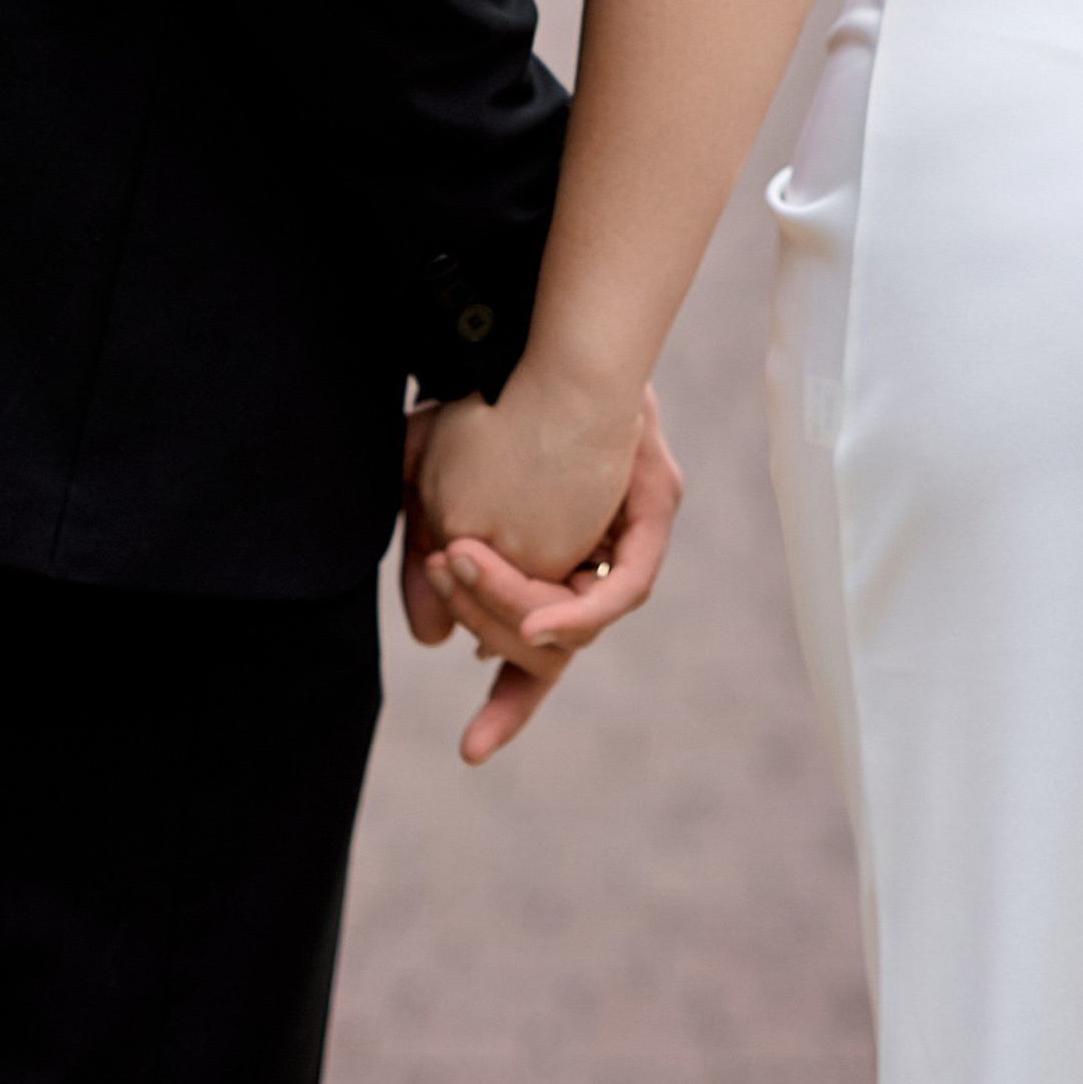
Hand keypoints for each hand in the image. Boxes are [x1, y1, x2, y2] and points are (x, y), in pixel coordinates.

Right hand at [398, 379, 681, 764]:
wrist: (553, 330)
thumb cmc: (498, 401)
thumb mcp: (439, 480)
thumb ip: (431, 553)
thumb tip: (430, 636)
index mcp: (550, 567)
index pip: (531, 657)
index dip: (508, 708)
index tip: (469, 753)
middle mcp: (595, 565)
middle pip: (550, 647)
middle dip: (489, 631)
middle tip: (442, 577)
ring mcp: (628, 544)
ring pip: (579, 623)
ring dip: (511, 603)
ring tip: (462, 561)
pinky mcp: (653, 515)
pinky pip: (624, 587)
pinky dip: (579, 611)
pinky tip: (535, 617)